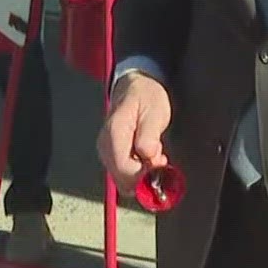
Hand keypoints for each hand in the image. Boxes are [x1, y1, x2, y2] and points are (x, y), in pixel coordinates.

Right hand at [97, 72, 172, 194]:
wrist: (135, 86)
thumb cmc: (146, 96)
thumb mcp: (155, 110)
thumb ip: (150, 135)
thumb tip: (148, 157)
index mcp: (114, 132)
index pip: (124, 169)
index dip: (145, 176)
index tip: (162, 166)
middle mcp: (105, 145)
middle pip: (123, 180)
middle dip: (145, 177)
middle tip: (161, 159)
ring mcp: (106, 152)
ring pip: (124, 181)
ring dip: (143, 176)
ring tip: (155, 155)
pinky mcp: (111, 156)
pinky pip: (124, 175)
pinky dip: (139, 173)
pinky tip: (149, 158)